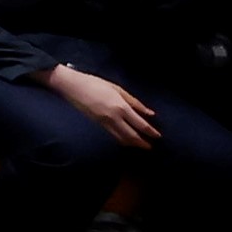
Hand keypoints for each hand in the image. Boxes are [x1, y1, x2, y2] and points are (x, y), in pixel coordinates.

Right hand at [44, 63, 160, 148]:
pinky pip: (112, 136)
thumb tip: (149, 113)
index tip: (158, 136)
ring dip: (132, 144)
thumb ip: (134, 102)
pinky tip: (125, 140)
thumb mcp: (118, 89)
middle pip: (131, 135)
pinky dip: (121, 140)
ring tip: (140, 146)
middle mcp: (113, 118)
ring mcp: (104, 123)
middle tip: (150, 147)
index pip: (140, 124)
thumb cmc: (96, 84)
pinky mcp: (97, 125)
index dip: (150, 131)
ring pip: (121, 138)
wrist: (73, 87)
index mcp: (120, 107)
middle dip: (142, 143)